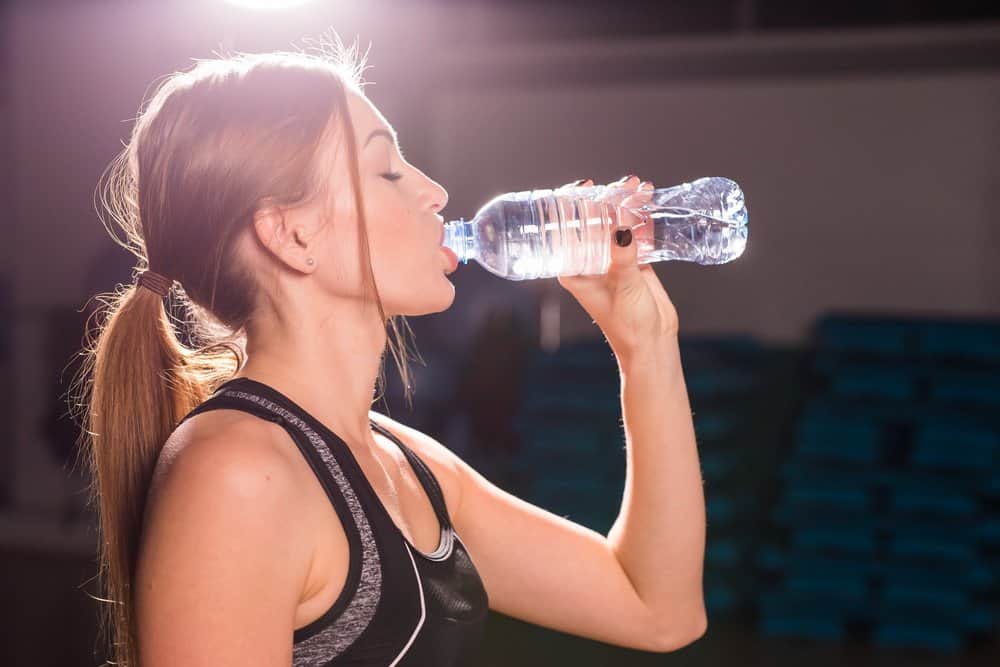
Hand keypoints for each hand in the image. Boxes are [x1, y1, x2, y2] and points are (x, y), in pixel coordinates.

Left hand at [553, 175, 679, 358]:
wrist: (652, 342)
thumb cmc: (627, 323)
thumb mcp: (623, 287)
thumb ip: (622, 257)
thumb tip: (622, 227)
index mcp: (573, 268)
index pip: (565, 229)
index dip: (572, 204)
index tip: (584, 186)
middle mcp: (589, 261)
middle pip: (592, 221)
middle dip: (605, 199)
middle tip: (621, 185)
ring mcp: (611, 259)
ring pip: (614, 223)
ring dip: (626, 205)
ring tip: (639, 188)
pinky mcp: (632, 260)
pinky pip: (634, 232)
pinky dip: (640, 217)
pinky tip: (648, 200)